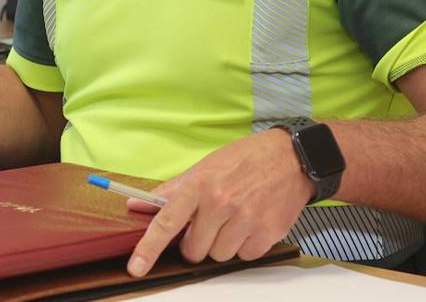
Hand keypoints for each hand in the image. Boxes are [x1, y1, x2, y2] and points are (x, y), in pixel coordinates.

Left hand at [125, 128, 312, 275]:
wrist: (289, 158)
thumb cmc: (243, 160)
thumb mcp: (203, 167)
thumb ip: (170, 190)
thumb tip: (137, 203)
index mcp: (199, 185)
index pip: (166, 222)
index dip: (149, 248)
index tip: (136, 267)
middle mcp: (220, 203)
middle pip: (194, 250)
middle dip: (197, 242)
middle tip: (208, 223)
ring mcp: (245, 219)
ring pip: (219, 256)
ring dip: (221, 244)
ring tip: (232, 219)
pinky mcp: (267, 232)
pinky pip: (244, 257)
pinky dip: (244, 246)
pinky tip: (249, 224)